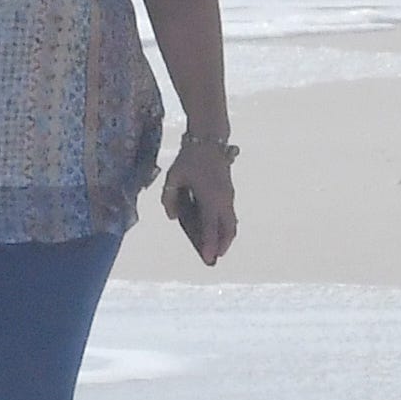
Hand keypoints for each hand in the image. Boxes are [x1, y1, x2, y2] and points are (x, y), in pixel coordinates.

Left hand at [161, 138, 238, 265]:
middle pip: (228, 230)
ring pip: (231, 223)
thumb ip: (169, 199)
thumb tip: (172, 217)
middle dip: (221, 246)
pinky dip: (225, 227)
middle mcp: (223, 200)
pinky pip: (230, 215)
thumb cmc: (190, 159)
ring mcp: (229, 196)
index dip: (208, 245)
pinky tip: (215, 231)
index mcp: (210, 198)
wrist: (210, 140)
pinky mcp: (229, 193)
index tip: (207, 258)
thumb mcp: (173, 178)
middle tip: (213, 259)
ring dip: (225, 237)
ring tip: (216, 249)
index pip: (210, 227)